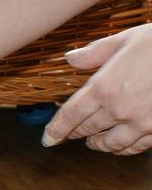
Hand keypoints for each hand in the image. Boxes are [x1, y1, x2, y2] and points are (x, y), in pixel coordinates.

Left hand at [43, 24, 151, 154]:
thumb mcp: (125, 40)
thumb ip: (95, 53)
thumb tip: (69, 58)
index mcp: (104, 87)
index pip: (71, 116)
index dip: (56, 130)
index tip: (48, 140)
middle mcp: (119, 109)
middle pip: (88, 130)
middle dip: (76, 134)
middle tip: (70, 135)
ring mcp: (142, 122)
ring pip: (112, 144)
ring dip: (100, 145)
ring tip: (95, 143)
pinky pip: (138, 147)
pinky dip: (126, 149)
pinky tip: (122, 145)